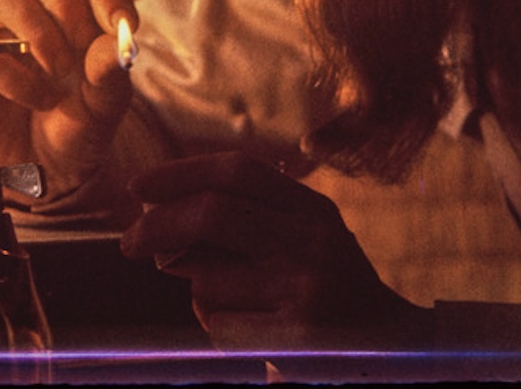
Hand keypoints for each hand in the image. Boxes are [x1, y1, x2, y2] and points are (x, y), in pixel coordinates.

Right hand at [0, 0, 138, 199]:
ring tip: (57, 72)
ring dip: (38, 31)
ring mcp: (0, 24)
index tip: (120, 23)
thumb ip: (113, 71)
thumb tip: (119, 42)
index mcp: (78, 1)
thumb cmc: (81, 122)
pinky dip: (16, 72)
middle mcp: (36, 2)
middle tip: (77, 43)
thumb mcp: (107, 102)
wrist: (46, 171)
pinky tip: (36, 97)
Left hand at [120, 153, 432, 351]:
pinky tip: (251, 331)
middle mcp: (311, 239)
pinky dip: (217, 327)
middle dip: (159, 225)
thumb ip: (244, 222)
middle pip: (214, 213)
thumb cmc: (327, 288)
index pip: (237, 169)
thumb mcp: (300, 239)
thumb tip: (160, 226)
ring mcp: (306, 287)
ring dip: (198, 291)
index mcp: (310, 207)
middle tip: (128, 242)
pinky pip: (220, 325)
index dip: (182, 172)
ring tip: (234, 302)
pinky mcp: (296, 337)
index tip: (140, 187)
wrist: (392, 351)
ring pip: (208, 278)